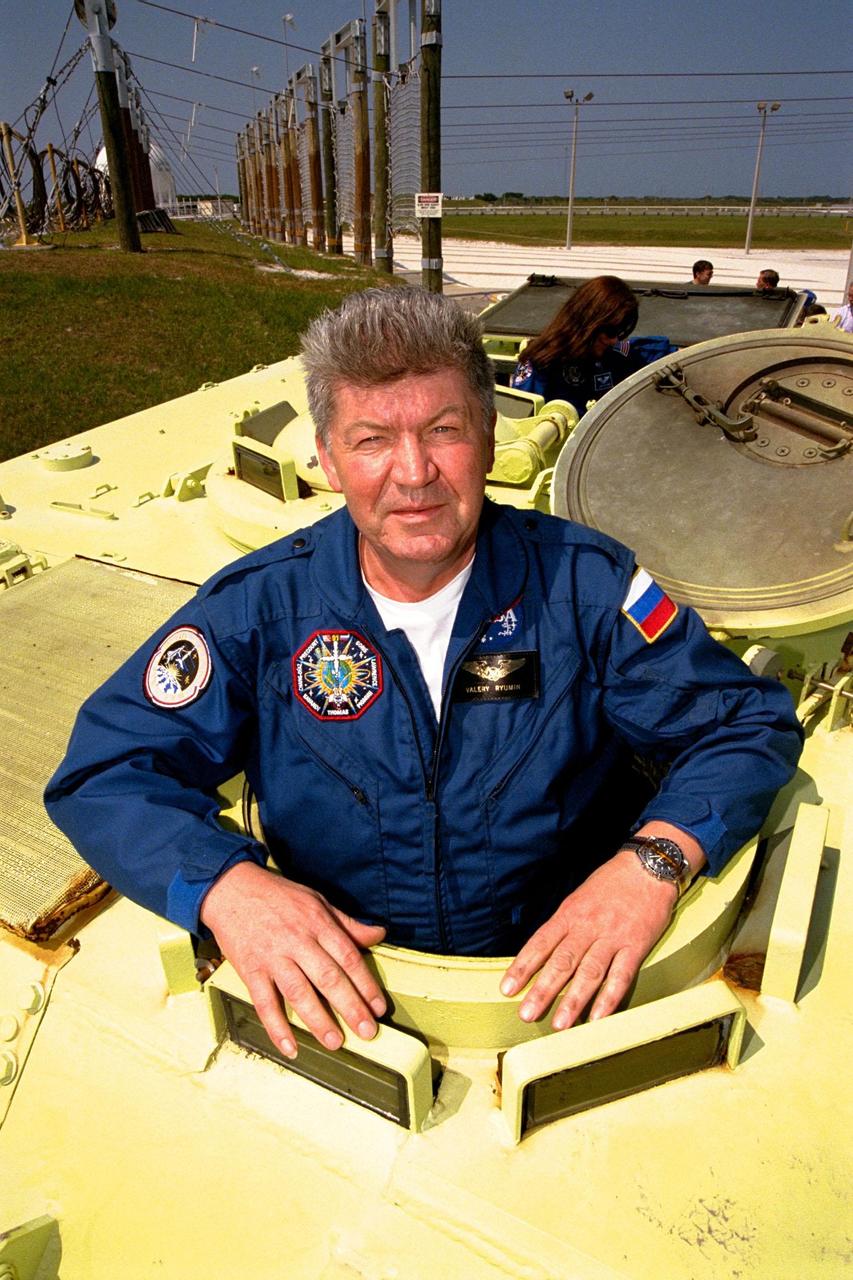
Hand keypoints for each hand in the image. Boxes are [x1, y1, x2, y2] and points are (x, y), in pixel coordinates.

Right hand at [200, 861, 386, 1057]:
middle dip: (350, 1007)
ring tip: (335, 1042)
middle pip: (328, 977)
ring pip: (299, 992)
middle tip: (367, 1031)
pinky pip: (265, 1003)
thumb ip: (348, 923)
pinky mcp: (250, 970)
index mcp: (317, 923)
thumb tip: (379, 934)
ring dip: (318, 1020)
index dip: (366, 984)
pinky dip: (277, 1027)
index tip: (379, 1007)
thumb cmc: (278, 896)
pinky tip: (291, 1047)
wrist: (232, 889)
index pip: (348, 957)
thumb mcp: (318, 901)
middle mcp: (297, 941)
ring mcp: (273, 957)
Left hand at [500, 847, 677, 1028]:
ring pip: (589, 972)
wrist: (647, 867)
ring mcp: (612, 937)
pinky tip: (598, 1017)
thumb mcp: (579, 897)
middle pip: (562, 962)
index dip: (523, 967)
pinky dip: (609, 998)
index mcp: (569, 914)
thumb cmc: (610, 883)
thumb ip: (564, 926)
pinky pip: (621, 975)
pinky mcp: (636, 945)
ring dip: (573, 1000)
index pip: (541, 943)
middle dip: (543, 990)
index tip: (507, 989)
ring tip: (560, 1025)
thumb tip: (543, 952)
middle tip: (527, 1014)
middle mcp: (588, 926)